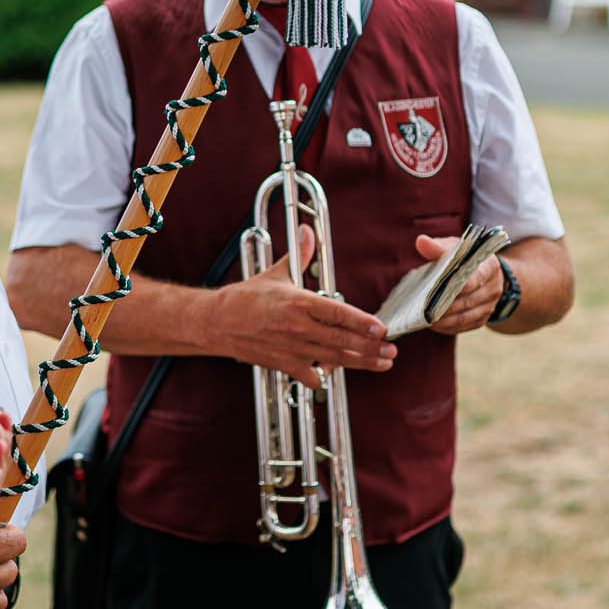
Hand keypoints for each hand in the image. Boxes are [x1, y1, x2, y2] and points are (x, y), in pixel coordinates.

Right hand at [208, 224, 395, 378]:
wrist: (217, 322)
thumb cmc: (246, 298)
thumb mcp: (276, 274)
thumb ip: (299, 255)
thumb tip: (307, 231)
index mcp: (299, 302)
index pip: (338, 313)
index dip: (363, 322)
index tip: (382, 328)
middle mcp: (298, 327)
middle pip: (343, 340)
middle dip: (371, 347)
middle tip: (392, 350)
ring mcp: (292, 348)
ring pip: (334, 359)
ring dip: (361, 362)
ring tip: (382, 363)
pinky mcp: (284, 364)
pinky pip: (312, 376)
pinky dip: (325, 377)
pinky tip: (337, 373)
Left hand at [416, 233, 501, 334]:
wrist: (486, 273)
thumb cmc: (466, 258)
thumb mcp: (456, 248)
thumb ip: (438, 247)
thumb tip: (421, 241)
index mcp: (489, 266)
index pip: (475, 278)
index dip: (458, 285)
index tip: (438, 290)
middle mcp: (493, 287)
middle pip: (467, 300)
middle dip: (445, 306)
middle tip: (424, 309)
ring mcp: (489, 305)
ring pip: (465, 317)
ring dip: (445, 320)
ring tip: (425, 319)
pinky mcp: (482, 319)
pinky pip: (465, 327)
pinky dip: (448, 327)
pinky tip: (433, 325)